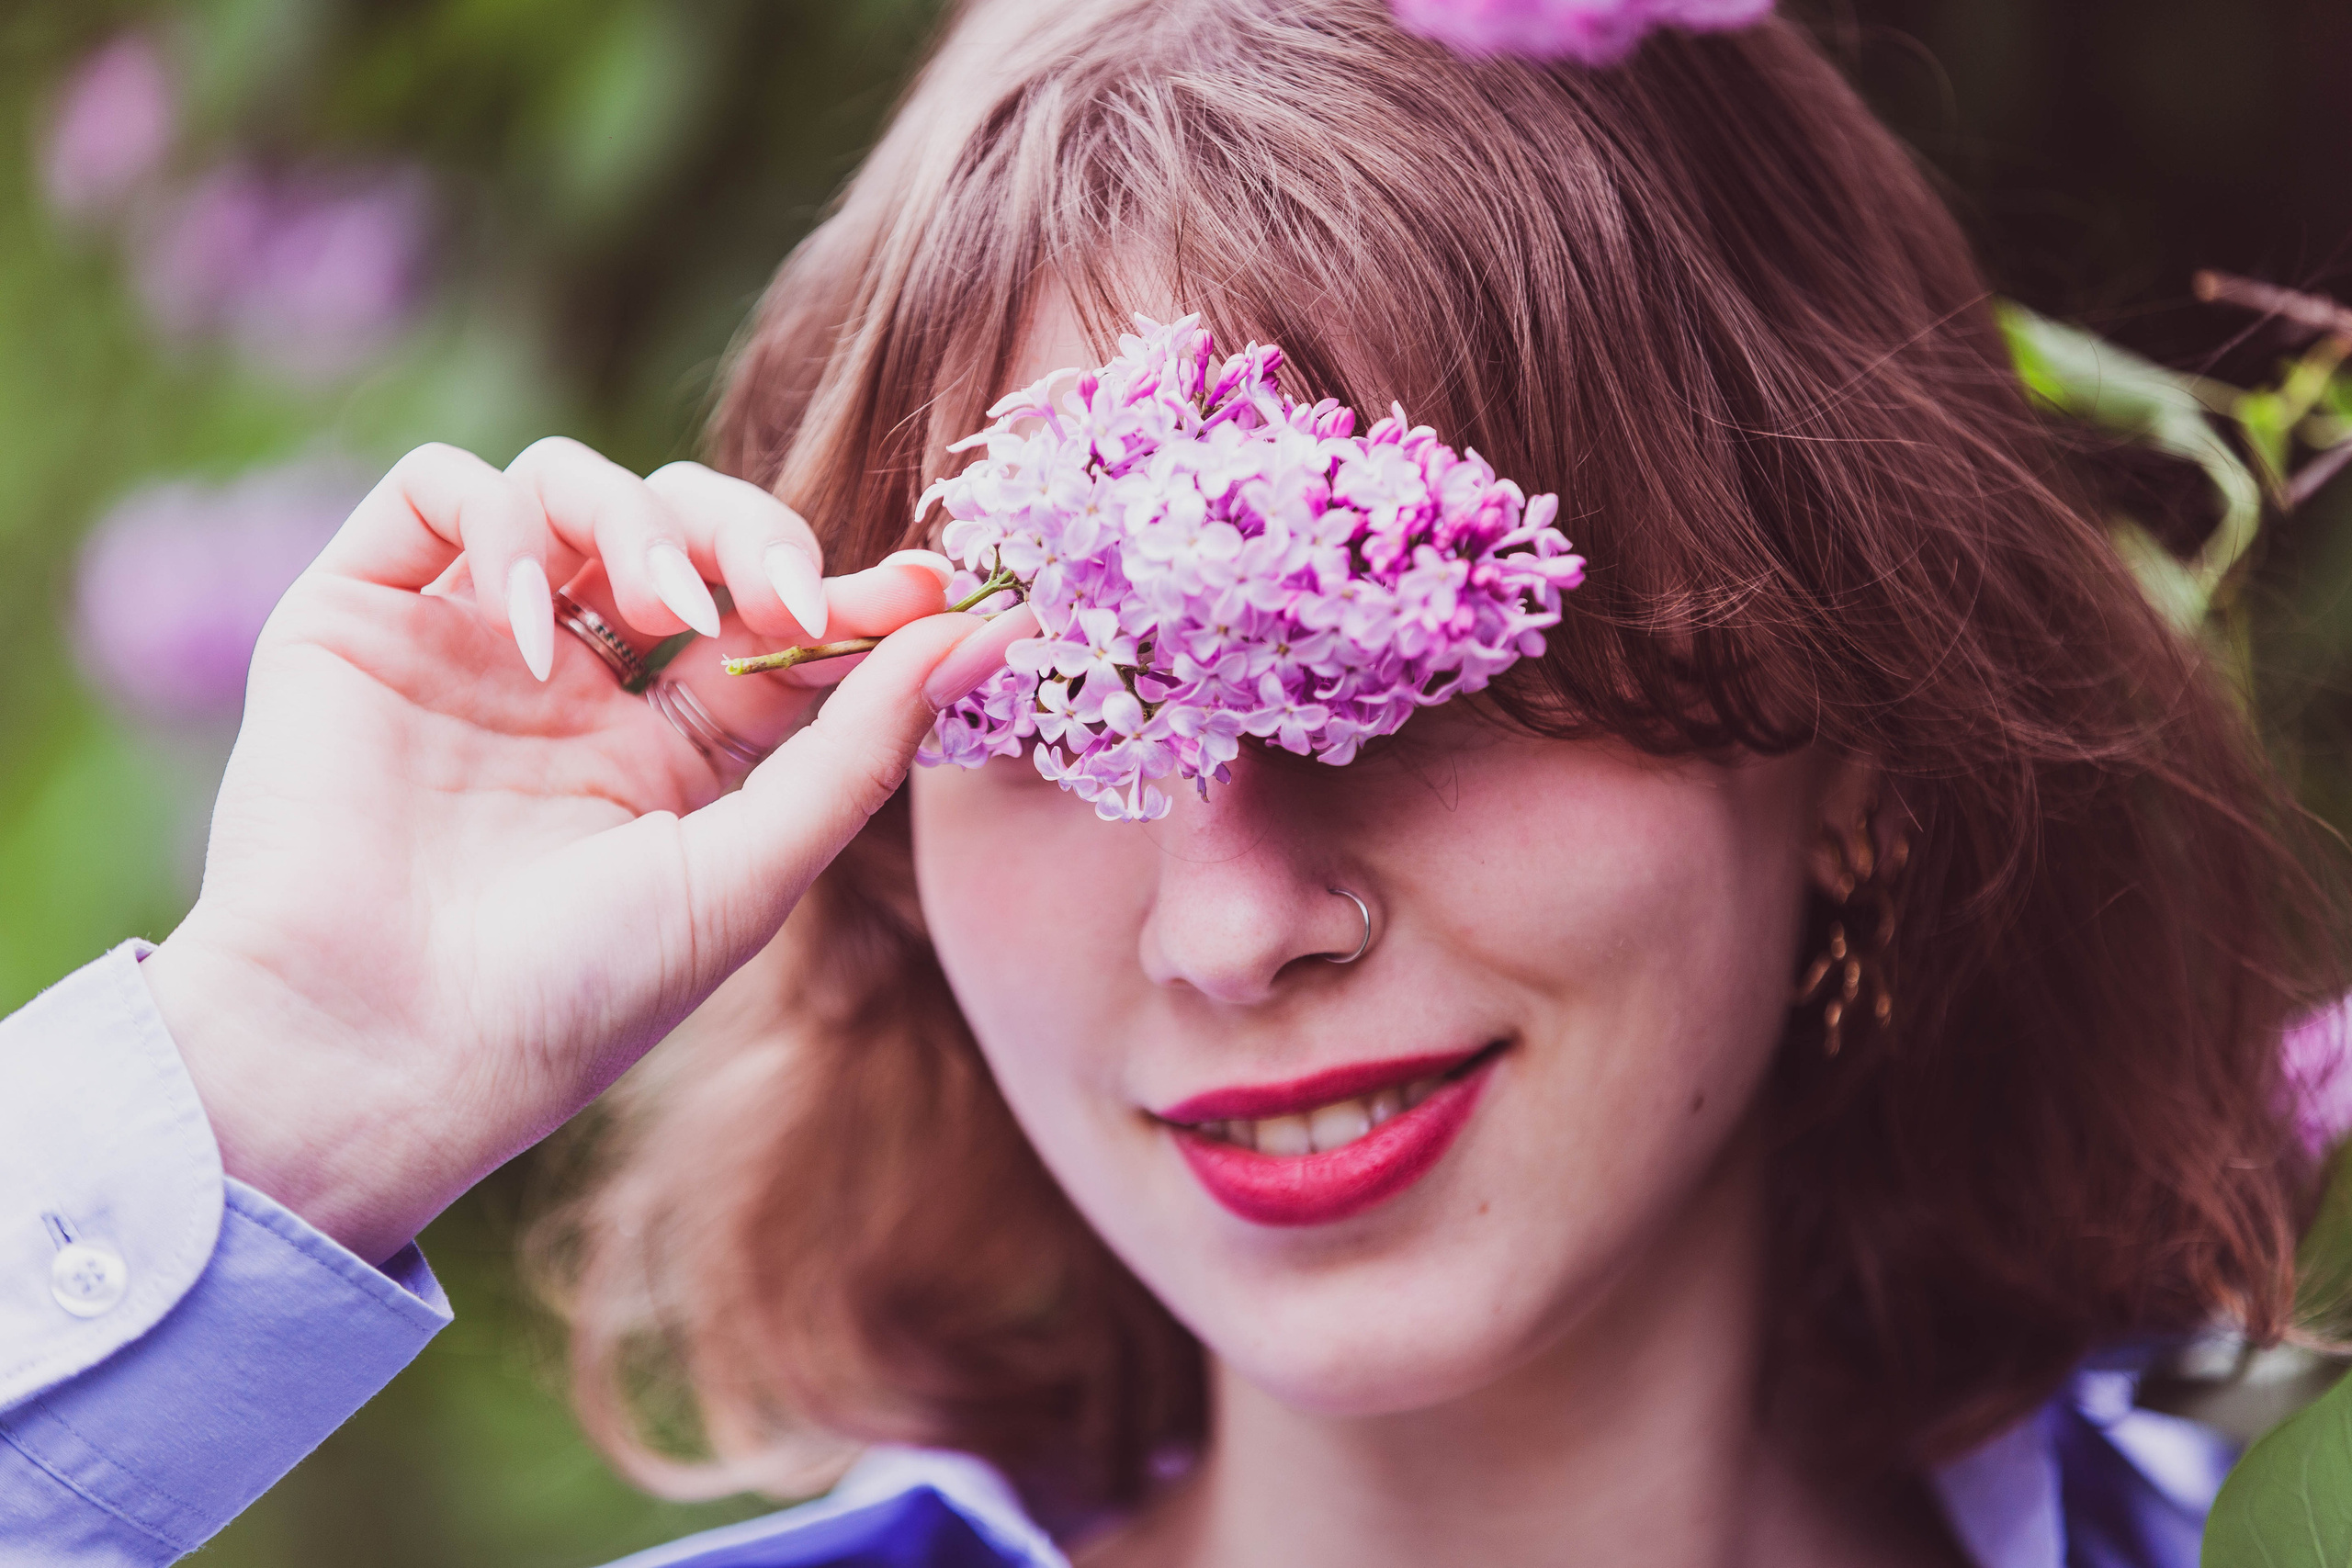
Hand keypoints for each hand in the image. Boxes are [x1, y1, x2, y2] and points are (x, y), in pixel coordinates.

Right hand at [138, 438, 1024, 1262]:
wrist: (377, 1054)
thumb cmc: (571, 997)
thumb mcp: (748, 876)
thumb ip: (859, 749)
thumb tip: (980, 631)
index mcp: (670, 757)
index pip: (774, 628)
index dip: (850, 595)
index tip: (926, 586)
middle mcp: (573, 690)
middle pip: (685, 531)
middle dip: (754, 536)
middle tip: (784, 595)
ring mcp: (466, 646)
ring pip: (572, 487)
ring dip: (639, 517)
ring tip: (657, 604)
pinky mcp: (358, 616)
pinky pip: (441, 491)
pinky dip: (500, 524)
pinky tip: (526, 629)